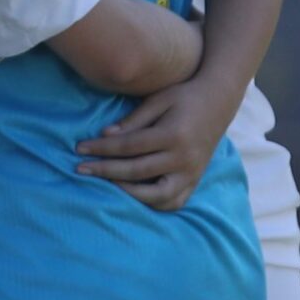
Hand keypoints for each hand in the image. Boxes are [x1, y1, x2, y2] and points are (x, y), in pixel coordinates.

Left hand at [78, 75, 236, 209]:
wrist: (219, 101)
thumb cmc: (184, 96)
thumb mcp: (158, 100)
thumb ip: (133, 120)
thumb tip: (105, 135)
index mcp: (173, 135)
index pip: (129, 146)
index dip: (102, 148)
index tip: (79, 149)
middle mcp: (184, 158)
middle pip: (137, 171)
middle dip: (105, 171)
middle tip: (80, 168)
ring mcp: (192, 173)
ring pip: (157, 195)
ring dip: (128, 193)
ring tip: (105, 184)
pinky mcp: (195, 180)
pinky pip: (174, 202)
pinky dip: (153, 203)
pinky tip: (132, 195)